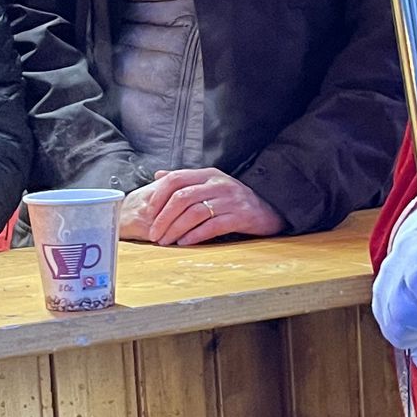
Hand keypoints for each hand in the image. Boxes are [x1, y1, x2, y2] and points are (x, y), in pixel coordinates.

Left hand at [120, 168, 286, 247]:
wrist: (269, 210)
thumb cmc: (234, 200)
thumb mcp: (211, 184)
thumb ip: (186, 181)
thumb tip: (158, 175)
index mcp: (208, 174)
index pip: (176, 178)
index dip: (158, 195)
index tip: (147, 213)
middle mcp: (218, 184)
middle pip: (182, 197)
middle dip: (163, 217)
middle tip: (153, 234)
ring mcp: (230, 200)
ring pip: (195, 212)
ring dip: (175, 229)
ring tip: (165, 241)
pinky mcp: (240, 216)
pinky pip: (213, 226)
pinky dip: (195, 235)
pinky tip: (185, 242)